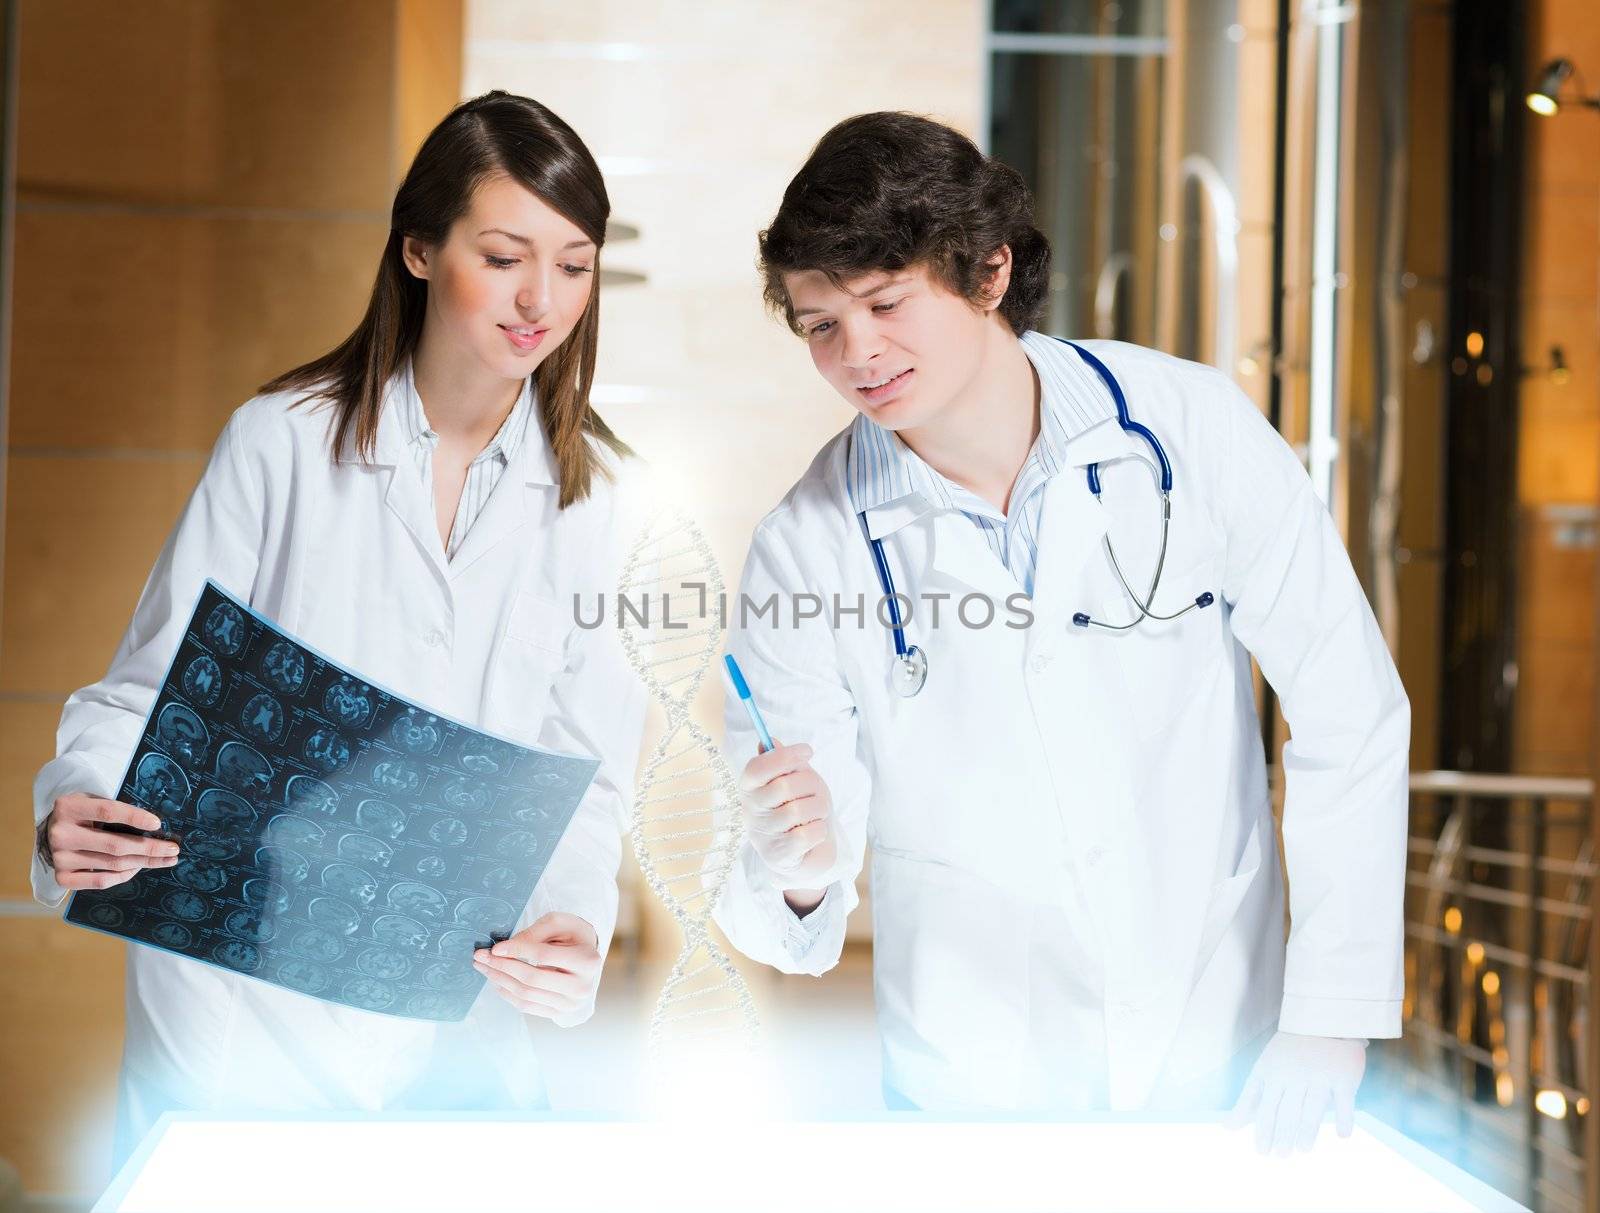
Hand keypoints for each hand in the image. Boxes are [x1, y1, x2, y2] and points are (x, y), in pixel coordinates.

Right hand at [39, 793, 179, 889]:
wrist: (51, 833)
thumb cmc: (82, 814)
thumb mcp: (93, 801)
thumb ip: (117, 810)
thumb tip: (155, 826)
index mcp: (69, 807)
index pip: (108, 812)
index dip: (135, 818)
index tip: (157, 825)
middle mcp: (61, 834)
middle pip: (114, 845)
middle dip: (150, 848)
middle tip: (173, 850)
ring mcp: (60, 858)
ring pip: (112, 864)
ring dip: (143, 863)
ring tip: (164, 859)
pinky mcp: (62, 877)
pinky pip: (100, 881)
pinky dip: (123, 876)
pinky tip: (138, 868)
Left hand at [472, 912, 600, 1021]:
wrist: (587, 958)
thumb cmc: (572, 935)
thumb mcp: (559, 923)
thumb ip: (534, 932)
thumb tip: (503, 950)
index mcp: (587, 961)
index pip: (544, 956)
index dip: (517, 950)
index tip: (495, 947)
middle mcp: (582, 987)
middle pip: (532, 979)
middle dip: (502, 967)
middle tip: (480, 956)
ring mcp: (571, 1004)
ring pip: (526, 995)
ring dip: (500, 980)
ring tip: (484, 967)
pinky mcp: (559, 1013)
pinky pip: (527, 1006)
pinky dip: (508, 993)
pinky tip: (497, 980)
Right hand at [738, 740, 835, 886]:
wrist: (807, 850)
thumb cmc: (800, 807)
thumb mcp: (795, 778)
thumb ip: (783, 761)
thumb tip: (769, 741)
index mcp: (750, 787)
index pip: (758, 768)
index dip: (784, 756)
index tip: (807, 750)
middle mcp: (750, 811)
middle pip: (784, 787)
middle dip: (810, 784)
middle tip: (815, 790)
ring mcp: (762, 835)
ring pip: (798, 811)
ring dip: (818, 809)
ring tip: (816, 813)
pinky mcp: (777, 856)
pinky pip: (806, 835)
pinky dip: (819, 830)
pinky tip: (814, 831)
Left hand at [1226, 1031, 1365, 1154]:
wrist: (1321, 1022)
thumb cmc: (1288, 1054)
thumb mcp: (1263, 1071)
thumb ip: (1248, 1101)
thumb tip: (1228, 1128)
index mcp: (1272, 1073)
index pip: (1264, 1107)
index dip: (1262, 1130)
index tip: (1261, 1151)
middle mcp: (1293, 1075)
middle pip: (1286, 1111)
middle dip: (1281, 1135)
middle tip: (1280, 1156)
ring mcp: (1319, 1076)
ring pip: (1311, 1108)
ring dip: (1307, 1132)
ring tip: (1302, 1149)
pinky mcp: (1343, 1076)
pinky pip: (1344, 1101)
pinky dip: (1343, 1118)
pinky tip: (1342, 1135)